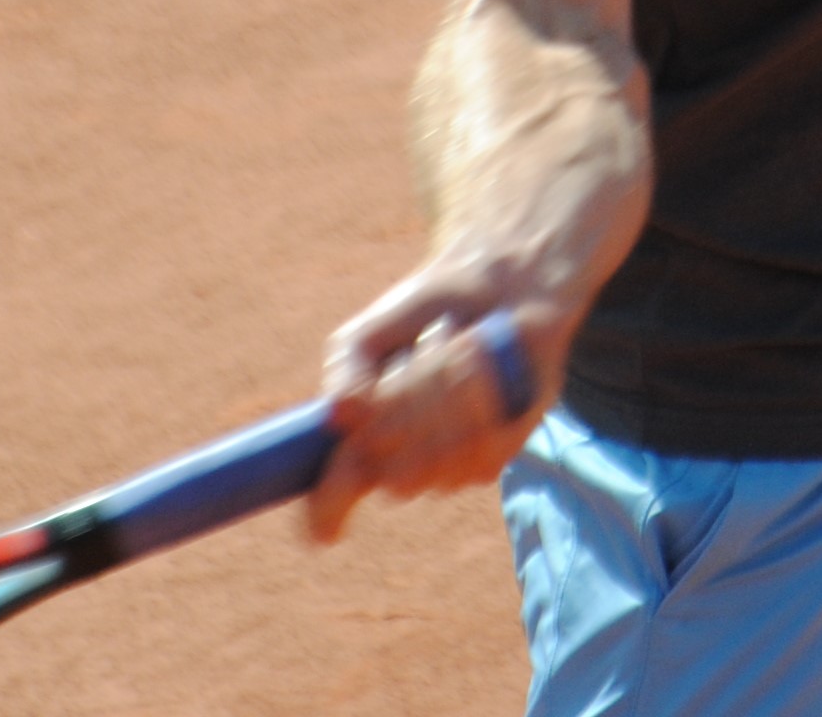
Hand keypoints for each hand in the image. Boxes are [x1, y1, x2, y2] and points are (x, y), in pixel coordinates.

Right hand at [303, 261, 547, 542]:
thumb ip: (345, 367)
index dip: (326, 512)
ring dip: (437, 379)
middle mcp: (402, 463)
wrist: (498, 289)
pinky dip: (474, 383)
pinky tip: (478, 351)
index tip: (323, 531)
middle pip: (390, 465)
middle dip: (400, 398)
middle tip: (412, 349)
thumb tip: (342, 413)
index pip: (336, 492)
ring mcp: (450, 464)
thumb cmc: (426, 316)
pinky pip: (478, 439)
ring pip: (435, 454)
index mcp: (362, 441)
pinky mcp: (497, 454)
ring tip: (448, 338)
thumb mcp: (370, 332)